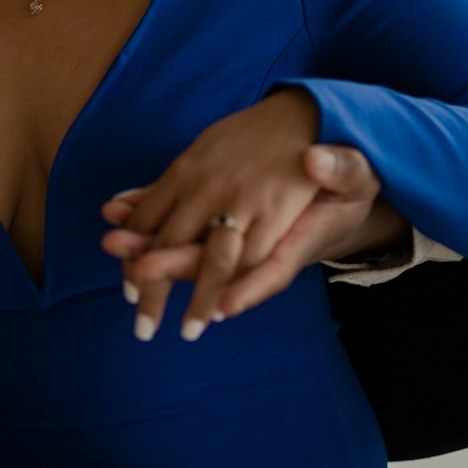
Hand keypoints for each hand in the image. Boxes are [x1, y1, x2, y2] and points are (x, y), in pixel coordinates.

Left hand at [102, 129, 400, 339]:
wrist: (337, 189)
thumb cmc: (344, 182)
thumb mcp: (353, 172)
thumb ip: (340, 168)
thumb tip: (317, 160)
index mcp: (298, 236)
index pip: (273, 271)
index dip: (249, 289)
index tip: (223, 307)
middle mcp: (264, 244)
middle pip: (217, 269)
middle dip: (177, 271)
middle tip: (136, 271)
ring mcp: (241, 237)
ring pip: (193, 253)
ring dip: (152, 248)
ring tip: (114, 240)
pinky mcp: (223, 225)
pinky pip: (184, 231)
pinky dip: (152, 223)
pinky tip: (118, 211)